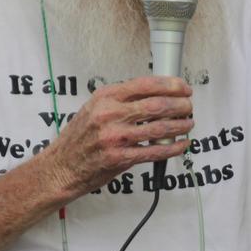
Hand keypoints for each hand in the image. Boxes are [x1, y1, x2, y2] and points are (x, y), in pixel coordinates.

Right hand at [46, 76, 193, 197]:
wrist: (61, 166)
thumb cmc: (79, 137)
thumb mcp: (95, 108)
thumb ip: (122, 101)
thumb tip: (156, 95)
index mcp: (105, 97)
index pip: (145, 84)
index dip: (170, 85)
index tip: (183, 88)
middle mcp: (109, 114)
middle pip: (157, 105)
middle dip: (180, 105)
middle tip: (189, 107)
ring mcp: (114, 137)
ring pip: (159, 128)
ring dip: (180, 125)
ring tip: (188, 123)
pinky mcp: (119, 158)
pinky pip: (154, 151)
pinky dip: (173, 147)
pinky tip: (181, 144)